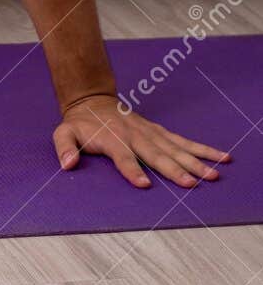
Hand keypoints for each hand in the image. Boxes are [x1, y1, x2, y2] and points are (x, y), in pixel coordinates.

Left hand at [53, 96, 231, 188]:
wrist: (93, 99)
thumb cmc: (81, 123)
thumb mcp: (64, 132)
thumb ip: (64, 147)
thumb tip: (68, 165)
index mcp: (113, 138)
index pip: (123, 155)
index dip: (131, 169)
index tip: (144, 184)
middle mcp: (135, 135)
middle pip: (156, 154)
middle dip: (174, 169)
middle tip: (191, 183)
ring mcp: (150, 133)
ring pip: (175, 149)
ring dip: (195, 162)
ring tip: (214, 175)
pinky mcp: (160, 133)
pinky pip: (183, 142)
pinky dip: (202, 149)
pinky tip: (221, 157)